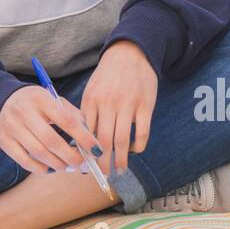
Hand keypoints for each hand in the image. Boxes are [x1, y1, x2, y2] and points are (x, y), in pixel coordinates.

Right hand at [0, 86, 97, 174]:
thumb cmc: (35, 103)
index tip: (96, 149)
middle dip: (71, 157)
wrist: (1, 101)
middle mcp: (24, 112)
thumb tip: (90, 138)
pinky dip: (42, 169)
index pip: (66, 120)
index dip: (84, 137)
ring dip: (58, 164)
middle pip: (51, 141)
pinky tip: (51, 168)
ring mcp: (12, 127)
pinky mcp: (4, 141)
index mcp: (40, 98)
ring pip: (39, 153)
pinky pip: (26, 162)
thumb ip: (72, 115)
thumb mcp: (53, 100)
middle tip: (81, 163)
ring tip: (68, 166)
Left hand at [80, 41, 156, 176]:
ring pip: (123, 140)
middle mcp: (108, 103)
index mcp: (91, 99)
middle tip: (103, 175)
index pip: (86, 132)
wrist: (131, 53)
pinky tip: (134, 150)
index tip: (86, 164)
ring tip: (119, 170)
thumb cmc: (108, 76)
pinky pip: (142, 132)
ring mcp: (128, 104)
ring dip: (120, 159)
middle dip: (102, 162)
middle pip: (104, 140)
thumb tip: (84, 140)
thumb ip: (89, 112)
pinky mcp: (145, 105)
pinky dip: (138, 146)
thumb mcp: (92, 89)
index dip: (86, 151)